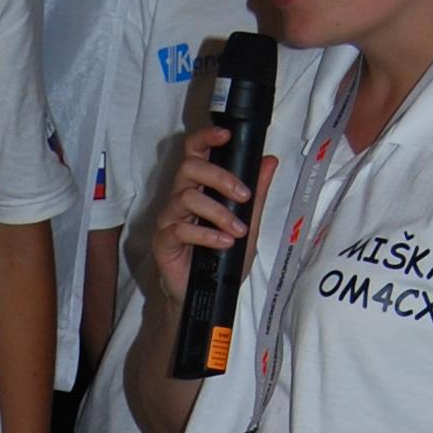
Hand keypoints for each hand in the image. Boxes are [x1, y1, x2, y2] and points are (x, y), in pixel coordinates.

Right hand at [147, 125, 269, 306]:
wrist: (208, 296)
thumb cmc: (223, 260)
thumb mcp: (249, 225)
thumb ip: (257, 195)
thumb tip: (269, 161)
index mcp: (199, 188)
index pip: (195, 152)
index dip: (206, 138)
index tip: (225, 135)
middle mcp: (180, 198)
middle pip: (189, 167)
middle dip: (220, 177)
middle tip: (243, 195)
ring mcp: (169, 219)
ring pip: (187, 197)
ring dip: (218, 212)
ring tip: (237, 231)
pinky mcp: (163, 241)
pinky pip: (181, 229)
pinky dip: (206, 234)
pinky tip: (222, 243)